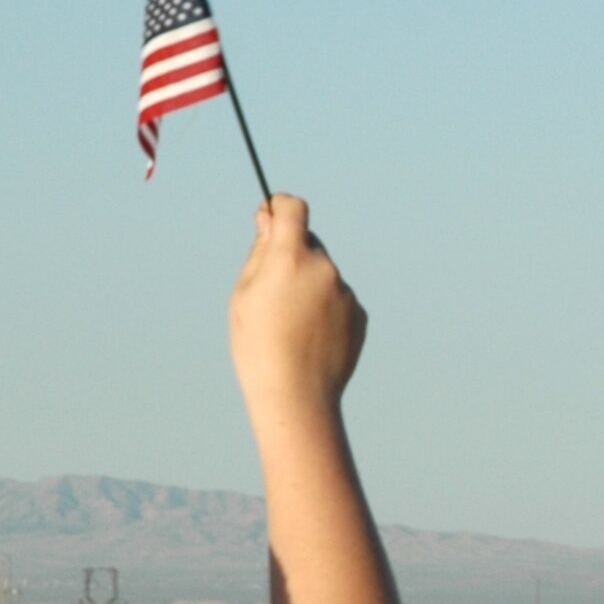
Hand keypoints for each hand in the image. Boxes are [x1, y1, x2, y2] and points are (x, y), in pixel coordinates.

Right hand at [229, 194, 367, 412]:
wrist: (296, 396)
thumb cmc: (259, 347)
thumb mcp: (244, 295)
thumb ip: (259, 252)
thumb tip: (270, 221)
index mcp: (290, 257)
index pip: (294, 209)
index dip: (281, 207)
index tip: (271, 215)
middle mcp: (323, 268)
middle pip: (309, 244)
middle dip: (292, 256)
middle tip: (273, 292)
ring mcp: (345, 292)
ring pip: (324, 276)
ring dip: (309, 288)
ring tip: (291, 328)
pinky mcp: (359, 315)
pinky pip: (339, 301)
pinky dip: (326, 312)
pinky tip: (310, 340)